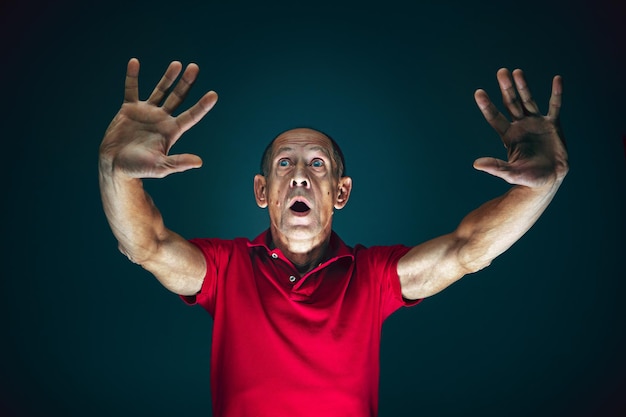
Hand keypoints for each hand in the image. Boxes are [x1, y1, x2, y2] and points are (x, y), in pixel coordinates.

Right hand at [99, 58, 217, 178]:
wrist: (115, 165)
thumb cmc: (139, 169)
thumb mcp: (160, 167)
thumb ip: (178, 163)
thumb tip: (199, 162)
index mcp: (171, 131)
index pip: (191, 116)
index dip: (202, 106)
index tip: (214, 95)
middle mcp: (162, 119)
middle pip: (178, 97)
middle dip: (186, 83)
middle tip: (195, 67)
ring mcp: (146, 113)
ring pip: (160, 90)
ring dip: (168, 77)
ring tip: (177, 64)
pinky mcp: (129, 109)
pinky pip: (131, 89)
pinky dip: (132, 76)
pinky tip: (134, 62)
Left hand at [473, 68, 568, 187]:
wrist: (548, 181)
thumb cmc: (526, 178)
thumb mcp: (509, 173)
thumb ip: (495, 167)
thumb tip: (475, 164)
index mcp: (508, 136)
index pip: (494, 117)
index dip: (487, 106)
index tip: (478, 92)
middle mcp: (520, 126)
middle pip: (511, 104)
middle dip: (506, 88)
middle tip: (501, 72)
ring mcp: (536, 123)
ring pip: (528, 101)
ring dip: (523, 86)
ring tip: (517, 72)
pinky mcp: (553, 125)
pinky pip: (555, 106)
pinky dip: (556, 93)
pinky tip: (557, 79)